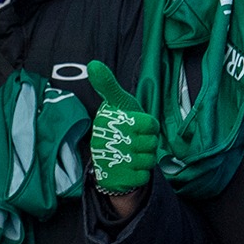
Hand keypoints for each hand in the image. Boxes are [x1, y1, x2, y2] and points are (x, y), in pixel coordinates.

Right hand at [86, 61, 160, 195]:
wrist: (109, 157)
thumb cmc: (119, 124)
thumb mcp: (117, 103)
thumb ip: (108, 84)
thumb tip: (93, 64)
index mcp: (107, 121)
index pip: (149, 124)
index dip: (150, 126)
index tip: (138, 125)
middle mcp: (106, 142)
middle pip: (151, 143)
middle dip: (148, 143)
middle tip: (136, 141)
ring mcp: (111, 162)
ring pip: (148, 160)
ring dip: (145, 158)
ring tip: (133, 153)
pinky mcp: (116, 179)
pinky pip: (143, 176)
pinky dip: (141, 173)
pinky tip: (130, 167)